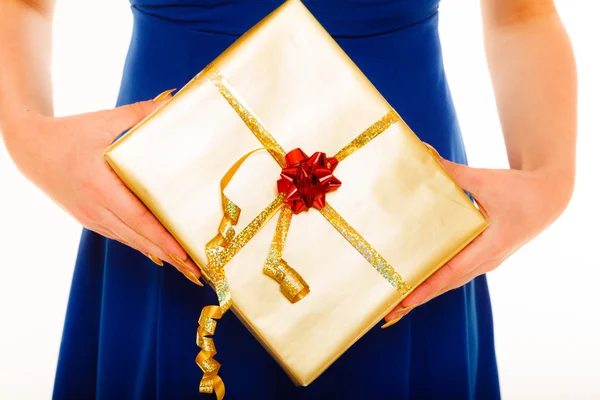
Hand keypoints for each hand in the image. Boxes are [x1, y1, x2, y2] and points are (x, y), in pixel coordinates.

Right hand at [3, 89, 202, 285]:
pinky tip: (160, 255)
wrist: (30, 149)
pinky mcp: (90, 219)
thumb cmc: (69, 133)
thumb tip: (173, 97)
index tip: (185, 253)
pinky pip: (120, 236)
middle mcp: (95, 207)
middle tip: (197, 271)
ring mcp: (91, 217)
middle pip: (138, 238)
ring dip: (159, 256)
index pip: (138, 218)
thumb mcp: (103, 121)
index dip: (162, 238)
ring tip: (185, 268)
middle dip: (170, 256)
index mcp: (100, 185)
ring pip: (130, 241)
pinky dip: (141, 246)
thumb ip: (139, 113)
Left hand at [382, 147, 572, 327]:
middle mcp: (488, 260)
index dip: (428, 285)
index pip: (452, 271)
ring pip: (452, 282)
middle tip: (390, 311)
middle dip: (420, 297)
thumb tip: (424, 156)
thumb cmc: (519, 189)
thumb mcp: (486, 180)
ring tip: (399, 304)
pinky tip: (420, 283)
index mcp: (490, 246)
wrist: (547, 198)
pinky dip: (438, 281)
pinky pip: (457, 273)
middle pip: (448, 284)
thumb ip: (454, 172)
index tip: (405, 298)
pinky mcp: (484, 257)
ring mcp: (487, 261)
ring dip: (427, 292)